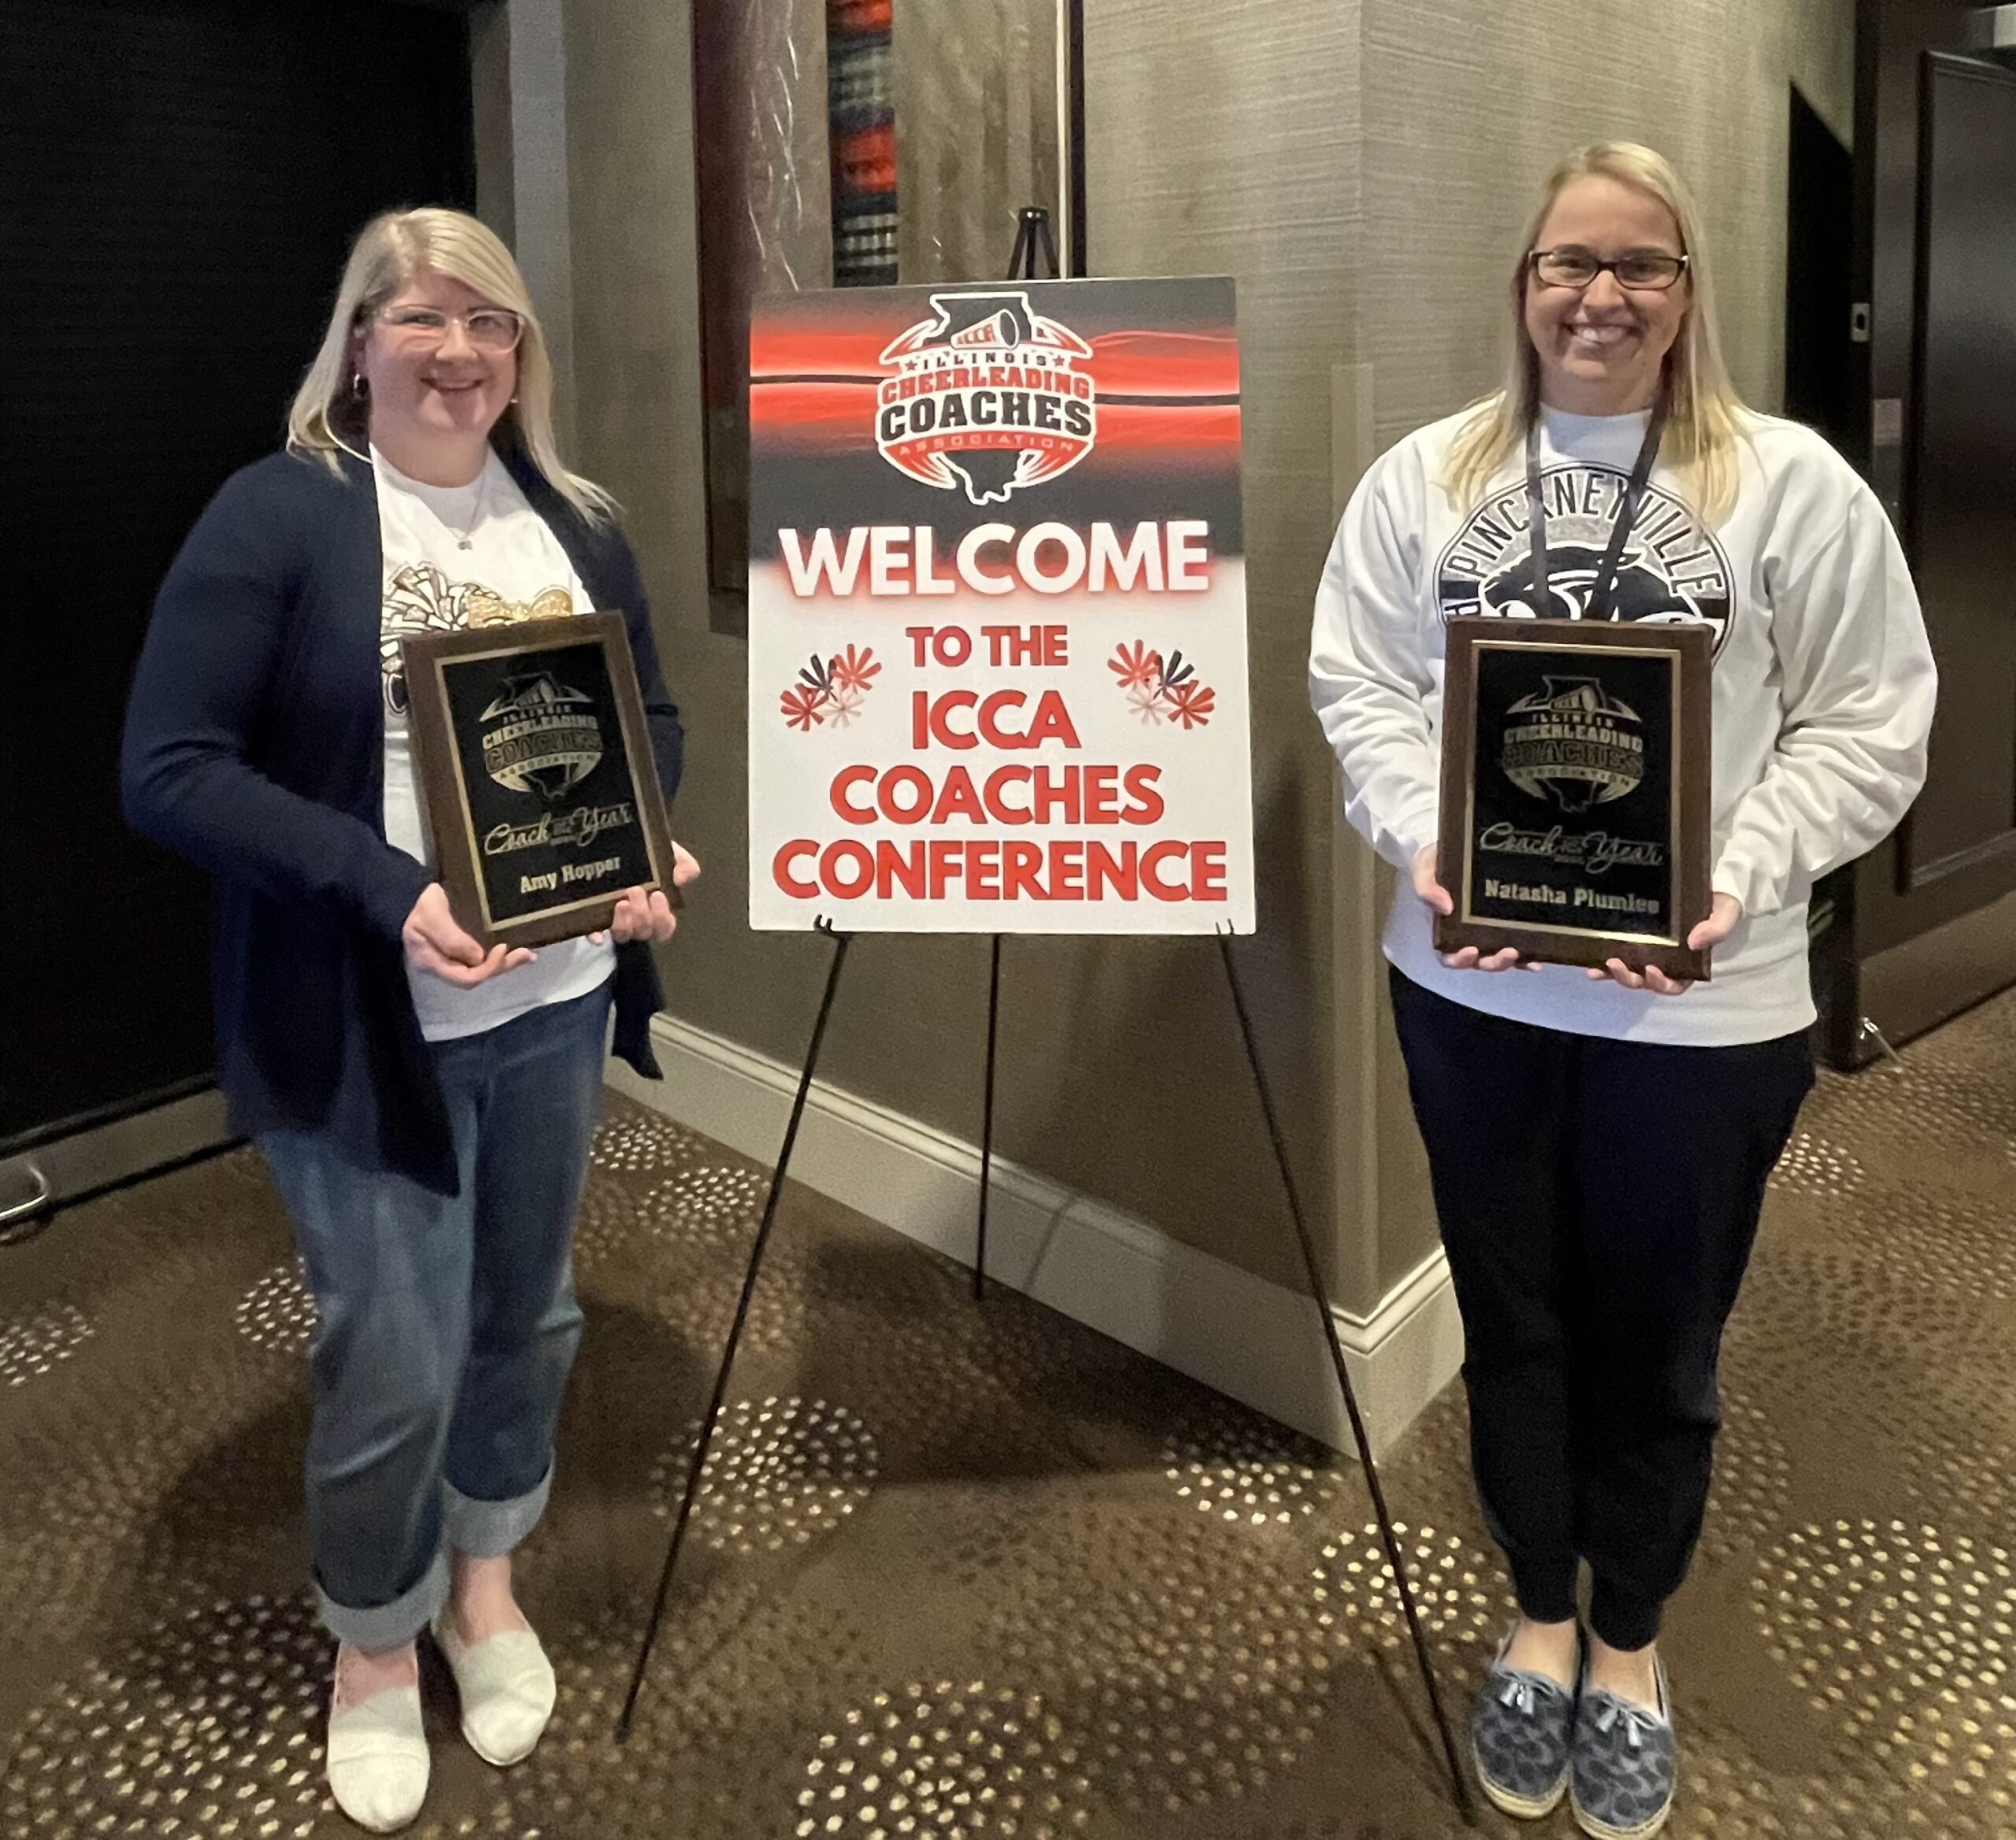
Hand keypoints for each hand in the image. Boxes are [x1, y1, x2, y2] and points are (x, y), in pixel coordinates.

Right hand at [403, 883, 533, 985]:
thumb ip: (452, 938)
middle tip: (526, 953)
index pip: (465, 978)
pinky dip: (497, 955)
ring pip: (480, 969)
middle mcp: (444, 966)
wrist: (407, 897)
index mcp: (433, 962)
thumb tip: (478, 957)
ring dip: (504, 963)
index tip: (503, 948)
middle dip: (502, 967)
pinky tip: (513, 948)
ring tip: (527, 954)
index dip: (488, 968)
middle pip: (477, 976)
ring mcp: (450, 959)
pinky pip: (479, 958)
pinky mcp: (458, 950)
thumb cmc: (417, 905)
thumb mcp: (431, 917)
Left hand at [588, 843, 699, 945]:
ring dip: (625, 923)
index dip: (663, 919)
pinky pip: (593, 934)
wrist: (606, 841)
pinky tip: (598, 934)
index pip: (664, 927)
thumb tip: (680, 878)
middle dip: (643, 915)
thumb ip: (682, 862)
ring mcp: (612, 920)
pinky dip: (597, 936)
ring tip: (620, 903)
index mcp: (654, 907)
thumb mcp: (665, 851)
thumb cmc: (640, 852)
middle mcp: (635, 918)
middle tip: (635, 891)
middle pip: (645, 932)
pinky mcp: (589, 919)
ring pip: (623, 935)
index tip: (658, 895)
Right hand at [1415, 842, 1533, 973]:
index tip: (1470, 951)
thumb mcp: (1425, 869)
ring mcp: (1492, 930)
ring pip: (1499, 957)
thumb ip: (1427, 887)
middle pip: (1479, 961)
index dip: (1458, 960)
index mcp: (1446, 927)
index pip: (1449, 955)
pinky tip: (1536, 959)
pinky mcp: (1511, 923)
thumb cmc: (1438, 861)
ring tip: (1519, 953)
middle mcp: (1469, 934)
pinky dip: (1528, 957)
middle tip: (1507, 953)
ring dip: (1510, 962)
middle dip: (1493, 963)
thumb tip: (1445, 907)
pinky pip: (1520, 945)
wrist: (1461, 844)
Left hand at [1587, 891, 1741, 994]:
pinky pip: (1619, 954)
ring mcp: (1649, 950)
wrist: (1711, 881)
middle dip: (1630, 979)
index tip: (1652, 971)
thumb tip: (1695, 942)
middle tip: (1617, 965)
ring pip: (1630, 972)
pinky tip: (1591, 961)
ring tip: (1600, 967)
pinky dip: (1604, 963)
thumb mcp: (1725, 913)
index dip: (1662, 984)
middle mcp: (1667, 961)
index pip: (1676, 984)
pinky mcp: (1635, 937)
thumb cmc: (1721, 901)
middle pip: (1646, 981)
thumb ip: (1716, 929)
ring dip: (1614, 974)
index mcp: (1689, 962)